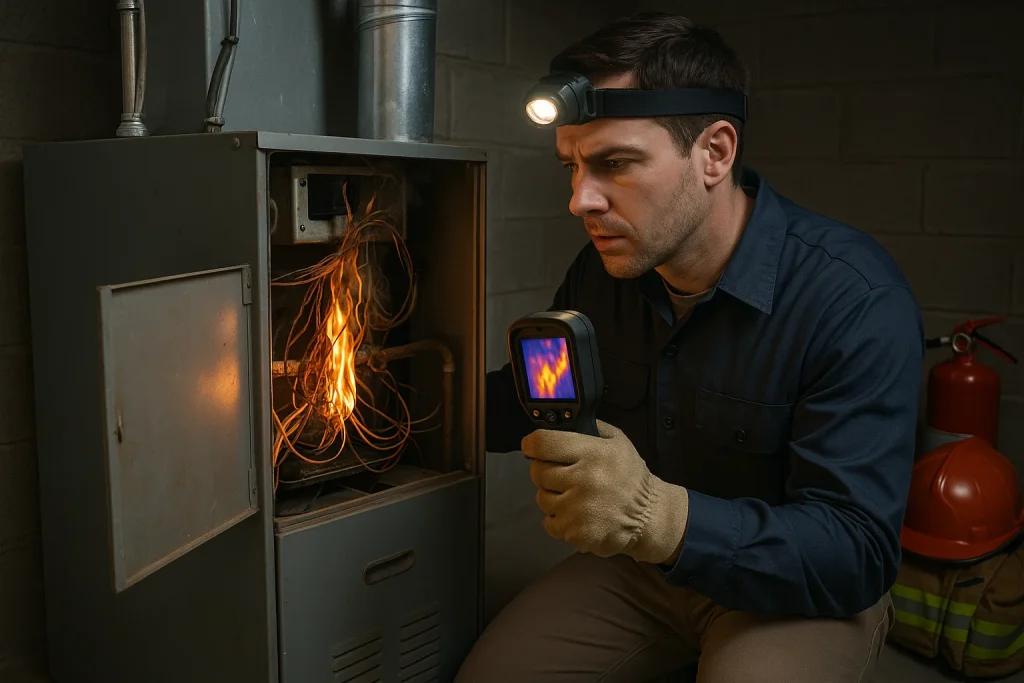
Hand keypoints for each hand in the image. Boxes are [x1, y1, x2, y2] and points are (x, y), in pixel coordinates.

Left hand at [521, 420, 689, 564]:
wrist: (649, 517)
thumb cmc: (630, 476)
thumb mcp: (618, 441)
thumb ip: (590, 428)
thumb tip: (559, 420)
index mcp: (593, 453)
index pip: (543, 444)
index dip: (532, 445)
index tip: (532, 448)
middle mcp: (583, 480)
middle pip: (538, 472)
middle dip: (546, 472)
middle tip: (563, 475)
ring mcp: (578, 509)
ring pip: (541, 499)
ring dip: (552, 497)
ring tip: (574, 497)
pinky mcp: (576, 532)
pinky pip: (549, 523)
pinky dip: (559, 520)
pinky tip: (577, 515)